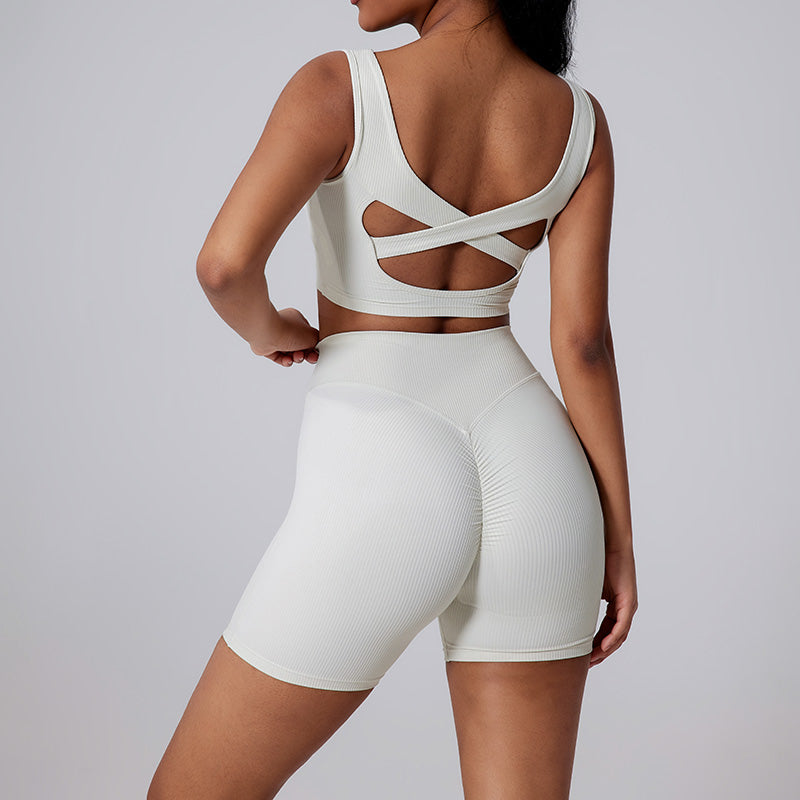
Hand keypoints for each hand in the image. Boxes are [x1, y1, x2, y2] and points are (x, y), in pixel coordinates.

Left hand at [250, 307, 319, 366]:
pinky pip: (279, 357)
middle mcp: (286, 327)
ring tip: (295, 357)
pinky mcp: (268, 347)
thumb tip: (317, 349)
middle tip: (308, 357)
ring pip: (290, 353)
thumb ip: (317, 342)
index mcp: (296, 320)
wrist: (265, 332)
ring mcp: (276, 337)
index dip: (313, 347)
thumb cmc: (287, 329)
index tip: (316, 353)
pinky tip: (287, 360)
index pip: (308, 336)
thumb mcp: (312, 336)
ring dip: (295, 358)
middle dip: (305, 354)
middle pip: (300, 346)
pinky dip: (285, 361)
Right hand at [589, 544, 637, 667]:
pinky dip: (612, 638)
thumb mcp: (586, 584)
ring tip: (592, 660)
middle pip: (613, 638)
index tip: (583, 655)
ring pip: (618, 636)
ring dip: (605, 650)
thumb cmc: (597, 558)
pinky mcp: (628, 602)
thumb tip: (561, 605)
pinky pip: (621, 626)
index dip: (595, 645)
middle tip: (586, 665)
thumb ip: (580, 597)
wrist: (610, 541)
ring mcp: (628, 606)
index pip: (606, 631)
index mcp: (616, 605)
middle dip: (600, 653)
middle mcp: (625, 608)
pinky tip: (602, 647)